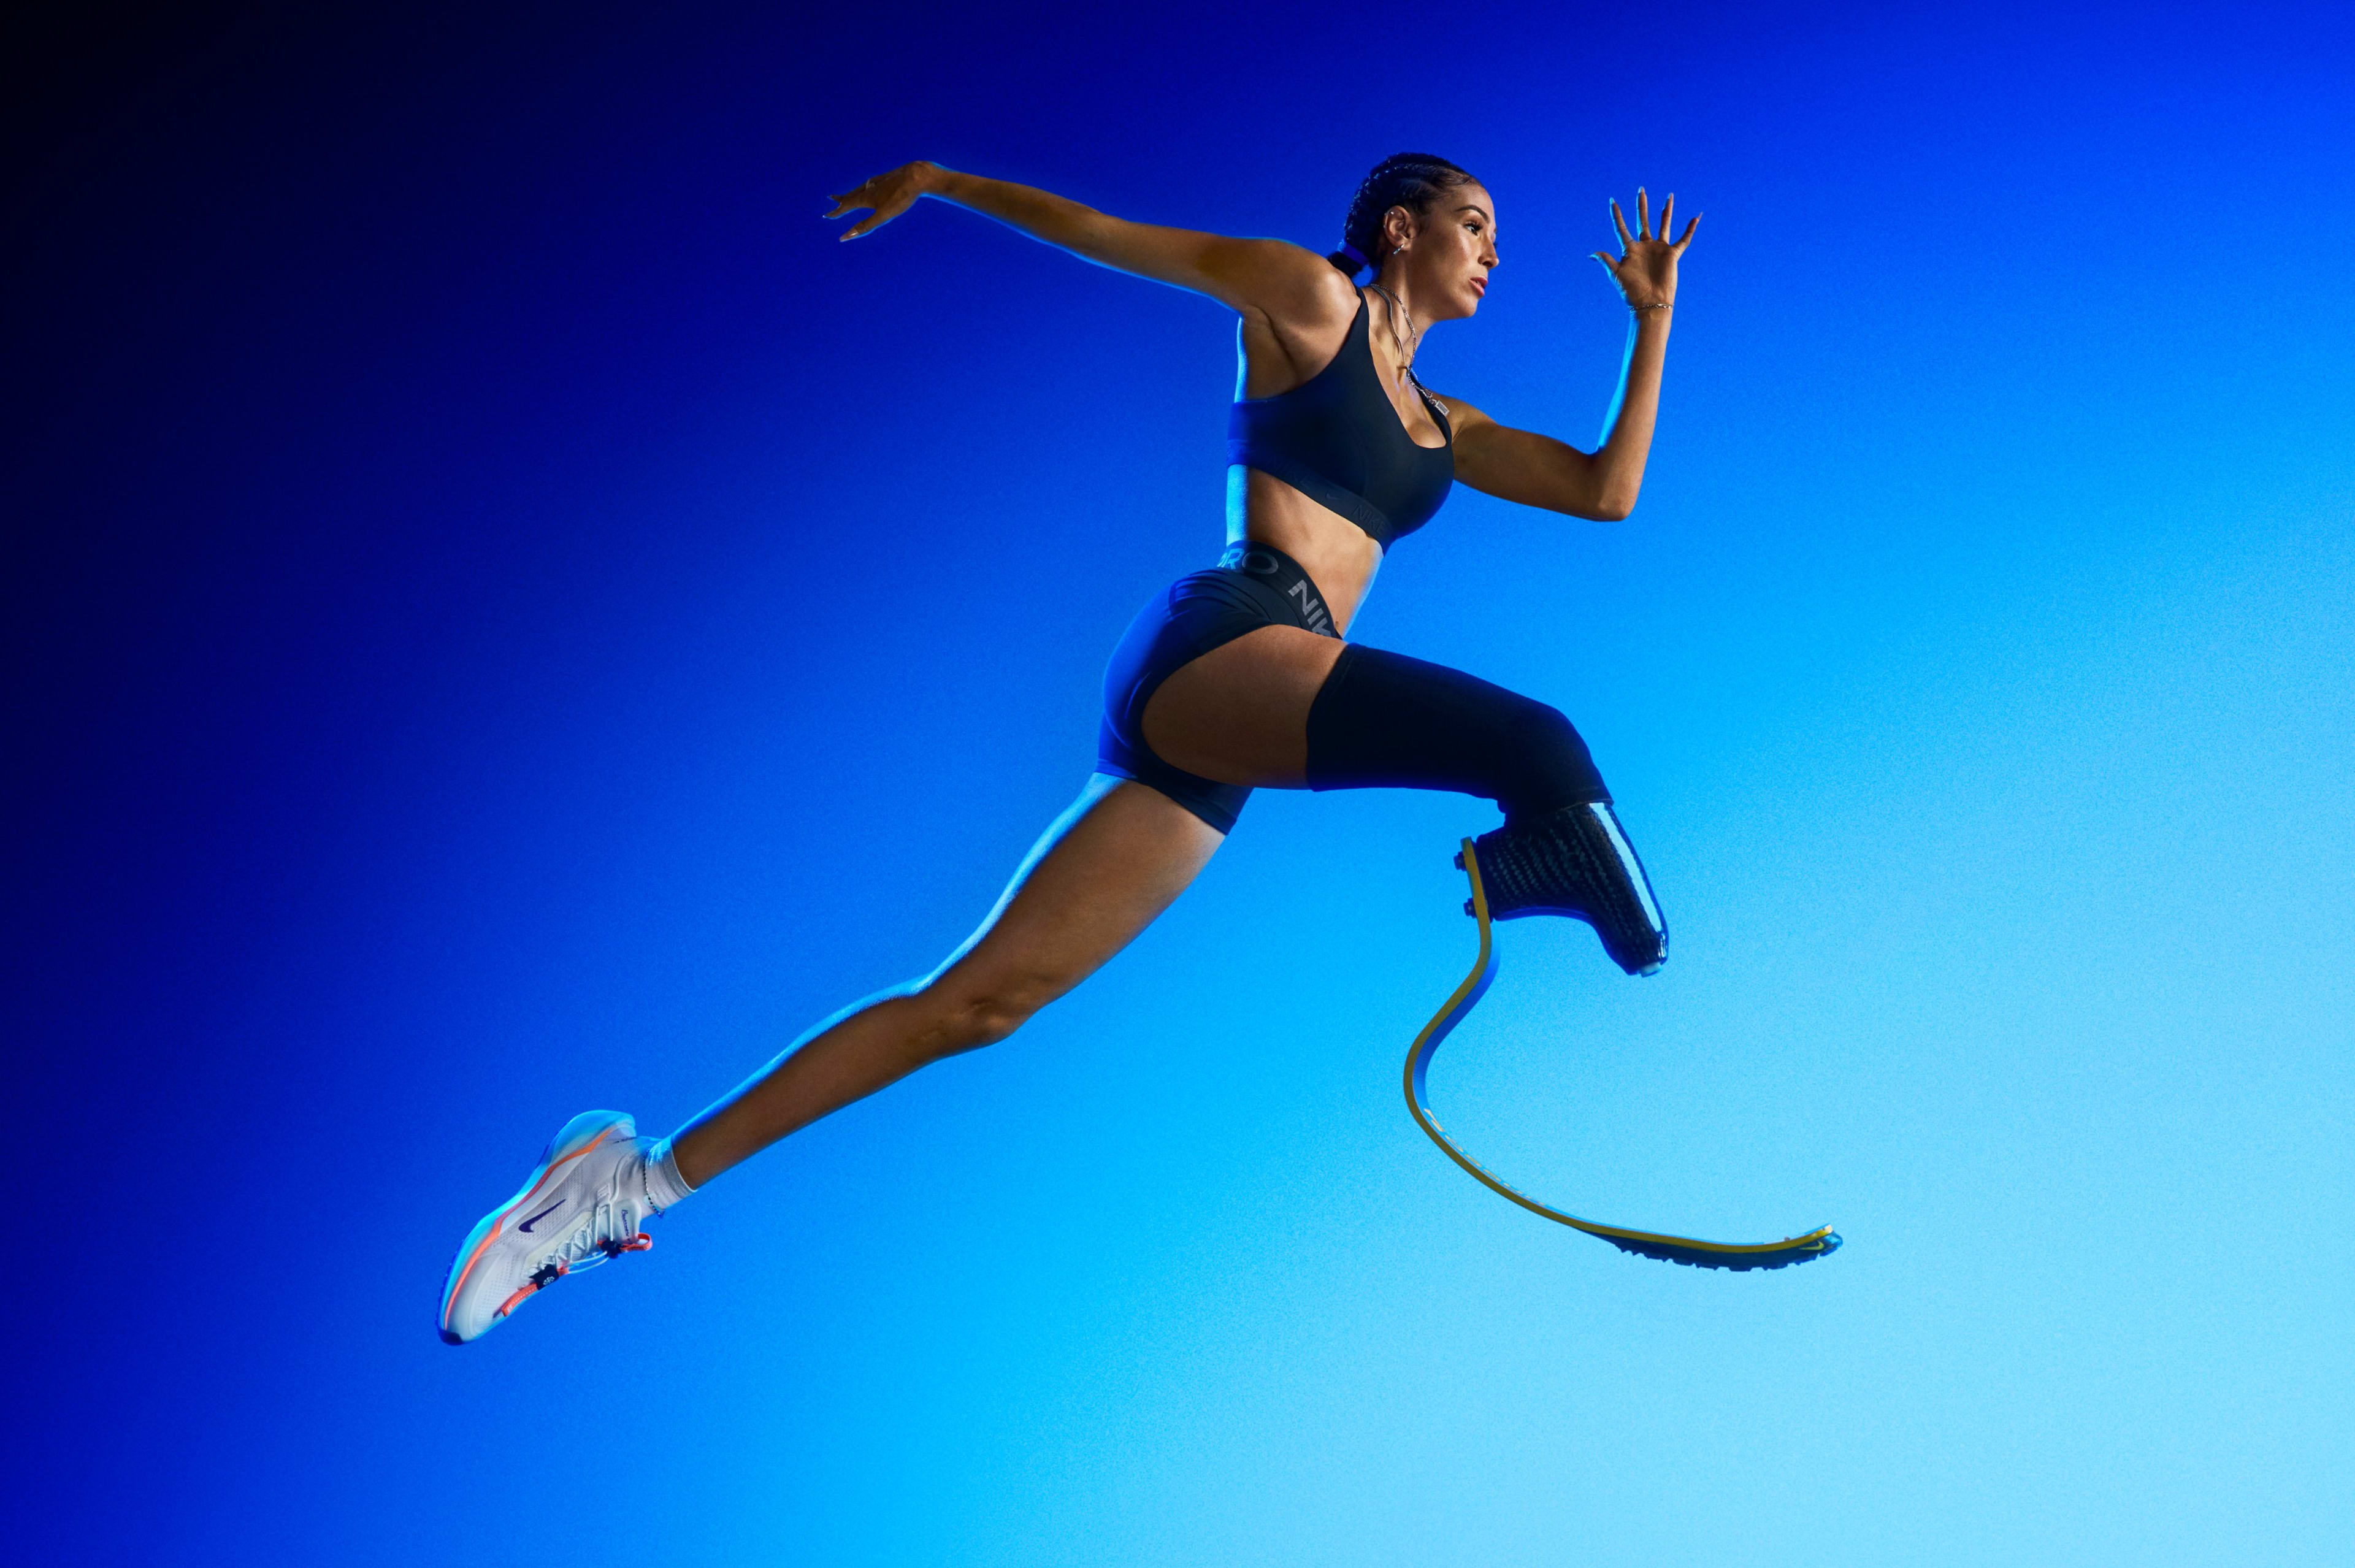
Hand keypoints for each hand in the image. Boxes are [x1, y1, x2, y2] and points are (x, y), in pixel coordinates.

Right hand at [824, 161, 944, 240]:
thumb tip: (844, 237)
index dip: (837, 212)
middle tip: (832, 199)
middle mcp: (869, 187)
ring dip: (853, 192)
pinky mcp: (888, 177)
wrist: (917, 175)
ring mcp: (879, 181)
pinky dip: (866, 187)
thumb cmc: (900, 197)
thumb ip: (865, 227)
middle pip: (851, 194)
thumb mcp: (883, 216)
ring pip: (861, 188)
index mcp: (866, 197)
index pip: (846, 206)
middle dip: (841, 199)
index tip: (826, 215)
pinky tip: (873, 186)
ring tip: (850, 194)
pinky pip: (872, 183)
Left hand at [1591, 188, 1697, 309]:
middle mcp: (1645, 246)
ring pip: (1663, 224)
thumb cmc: (1632, 291)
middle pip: (1643, 220)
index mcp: (1630, 250)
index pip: (1621, 228)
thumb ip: (1606, 261)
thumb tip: (1591, 254)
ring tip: (1669, 196)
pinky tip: (1696, 217)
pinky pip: (1684, 239)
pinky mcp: (1672, 254)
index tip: (1612, 201)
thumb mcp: (1616, 275)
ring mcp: (1659, 249)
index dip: (1616, 215)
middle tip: (1640, 189)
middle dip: (1641, 205)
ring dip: (1665, 211)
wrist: (1650, 303)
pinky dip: (1690, 229)